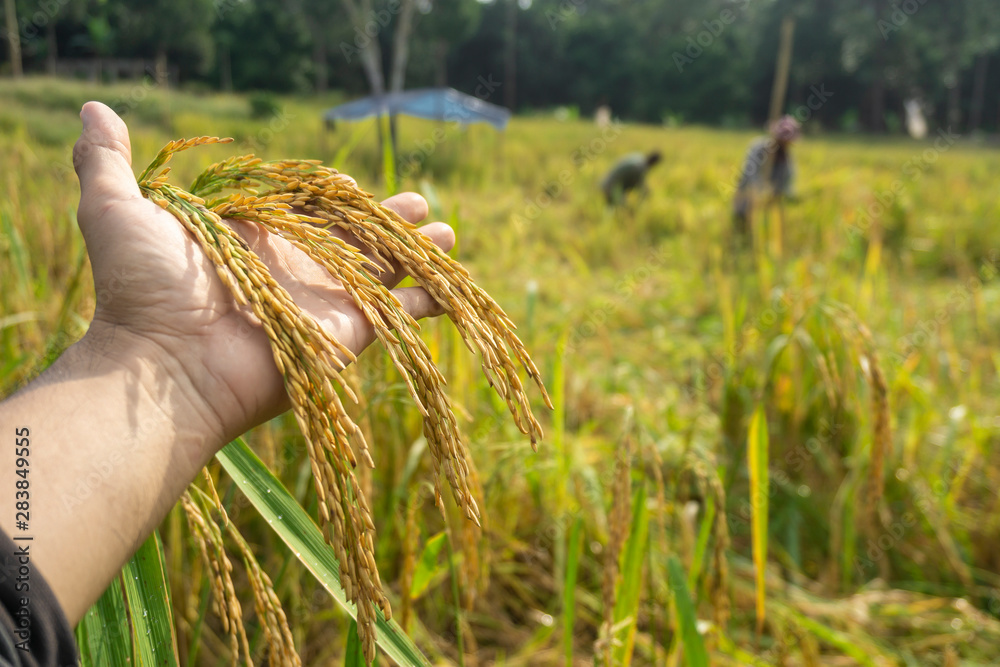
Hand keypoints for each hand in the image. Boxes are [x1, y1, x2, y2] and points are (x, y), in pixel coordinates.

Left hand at [73, 102, 454, 457]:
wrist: (166, 366)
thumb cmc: (142, 289)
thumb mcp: (117, 211)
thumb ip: (107, 161)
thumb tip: (96, 109)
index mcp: (254, 238)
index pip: (304, 207)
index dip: (329, 194)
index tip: (347, 184)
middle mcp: (293, 268)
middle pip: (353, 235)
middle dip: (387, 219)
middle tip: (418, 203)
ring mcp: (324, 301)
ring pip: (384, 268)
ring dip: (416, 249)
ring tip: (444, 230)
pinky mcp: (349, 333)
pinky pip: (400, 311)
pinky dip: (428, 298)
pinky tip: (450, 280)